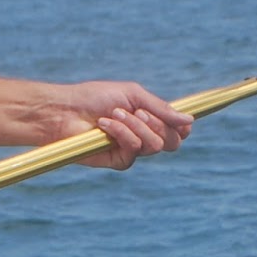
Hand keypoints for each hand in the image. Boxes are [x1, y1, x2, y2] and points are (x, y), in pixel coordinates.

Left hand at [47, 81, 193, 170]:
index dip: (182, 127)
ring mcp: (131, 150)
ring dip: (136, 126)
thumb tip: (190, 120)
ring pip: (154, 146)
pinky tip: (104, 125)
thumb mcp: (133, 95)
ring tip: (114, 115)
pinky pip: (133, 151)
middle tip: (137, 111)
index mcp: (149, 119)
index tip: (179, 120)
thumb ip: (161, 108)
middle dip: (157, 123)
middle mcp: (144, 136)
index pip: (178, 131)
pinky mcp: (118, 161)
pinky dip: (121, 134)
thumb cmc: (96, 97)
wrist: (66, 109)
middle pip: (172, 142)